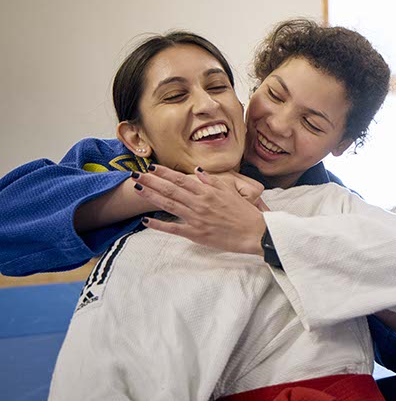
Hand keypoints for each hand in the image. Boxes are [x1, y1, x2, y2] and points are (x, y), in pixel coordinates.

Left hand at [133, 165, 267, 254]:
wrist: (254, 232)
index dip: (165, 173)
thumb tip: (198, 171)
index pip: (182, 179)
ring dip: (152, 196)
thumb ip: (213, 181)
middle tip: (136, 174)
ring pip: (169, 205)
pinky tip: (146, 220)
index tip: (152, 167)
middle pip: (171, 190)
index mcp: (208, 192)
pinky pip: (174, 228)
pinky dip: (159, 224)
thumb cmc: (244, 212)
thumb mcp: (230, 192)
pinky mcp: (196, 233)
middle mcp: (199, 203)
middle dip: (152, 181)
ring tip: (138, 189)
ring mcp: (196, 218)